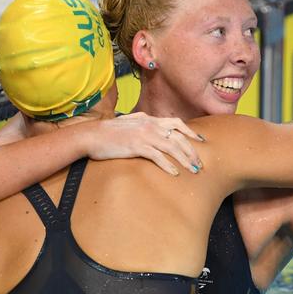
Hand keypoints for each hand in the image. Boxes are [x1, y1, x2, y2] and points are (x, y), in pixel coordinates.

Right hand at [85, 112, 204, 174]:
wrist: (92, 135)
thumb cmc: (109, 132)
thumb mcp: (130, 123)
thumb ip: (143, 123)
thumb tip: (154, 128)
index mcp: (150, 119)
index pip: (177, 123)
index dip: (190, 132)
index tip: (200, 141)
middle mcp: (150, 125)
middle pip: (178, 138)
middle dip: (191, 151)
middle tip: (199, 163)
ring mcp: (144, 135)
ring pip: (172, 147)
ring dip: (185, 160)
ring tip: (192, 170)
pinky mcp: (136, 146)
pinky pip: (157, 156)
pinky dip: (168, 165)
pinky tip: (174, 173)